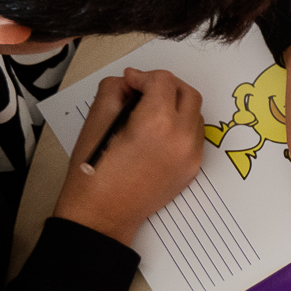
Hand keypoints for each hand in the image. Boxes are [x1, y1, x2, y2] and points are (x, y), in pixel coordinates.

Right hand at [53, 68, 203, 245]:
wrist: (103, 214)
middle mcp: (181, 138)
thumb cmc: (95, 172)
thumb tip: (130, 83)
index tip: (129, 82)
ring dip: (176, 105)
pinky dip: (181, 126)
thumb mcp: (96, 119)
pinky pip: (195, 137)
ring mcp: (191, 156)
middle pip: (188, 94)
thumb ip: (114, 90)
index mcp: (157, 123)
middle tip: (143, 89)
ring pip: (195, 115)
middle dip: (166, 85)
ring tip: (149, 111)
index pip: (164, 82)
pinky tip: (158, 132)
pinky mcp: (192, 169)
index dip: (143, 76)